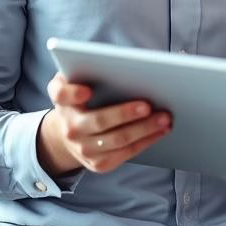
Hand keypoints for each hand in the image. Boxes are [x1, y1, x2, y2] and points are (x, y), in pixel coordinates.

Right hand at [37, 72, 171, 175]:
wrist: (69, 134)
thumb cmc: (83, 99)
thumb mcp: (78, 80)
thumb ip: (91, 67)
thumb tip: (129, 61)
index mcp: (64, 100)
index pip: (61, 94)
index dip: (72, 93)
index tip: (87, 91)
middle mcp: (70, 126)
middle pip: (98, 121)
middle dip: (125, 114)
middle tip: (148, 106)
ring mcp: (82, 148)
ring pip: (116, 140)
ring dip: (143, 129)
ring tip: (164, 118)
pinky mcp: (97, 163)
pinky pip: (124, 154)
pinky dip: (145, 142)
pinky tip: (160, 131)